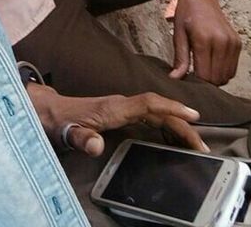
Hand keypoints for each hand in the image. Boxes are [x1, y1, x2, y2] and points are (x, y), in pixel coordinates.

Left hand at [27, 83, 207, 156]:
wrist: (47, 112)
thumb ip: (81, 139)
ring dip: (176, 127)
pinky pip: (149, 118)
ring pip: (157, 114)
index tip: (193, 115)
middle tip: (203, 146)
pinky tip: (172, 139)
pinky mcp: (120, 115)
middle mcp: (121, 105)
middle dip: (182, 125)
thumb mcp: (66, 133)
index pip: (149, 103)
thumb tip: (95, 147)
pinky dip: (165, 127)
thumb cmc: (58, 122)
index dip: (171, 107)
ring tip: (195, 145)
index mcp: (114, 107)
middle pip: (159, 111)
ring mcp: (122, 109)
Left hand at [170, 0, 241, 84]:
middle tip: (194, 74)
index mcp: (205, 40)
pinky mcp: (238, 43)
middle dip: (205, 82)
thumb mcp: (178, 34)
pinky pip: (233, 68)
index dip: (196, 83)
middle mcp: (222, 42)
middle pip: (217, 79)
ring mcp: (232, 43)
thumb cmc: (186, 13)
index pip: (204, 76)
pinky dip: (223, 71)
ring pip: (227, 76)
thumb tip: (175, 79)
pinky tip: (212, 62)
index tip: (188, 80)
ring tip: (203, 68)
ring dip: (215, 78)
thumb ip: (180, 58)